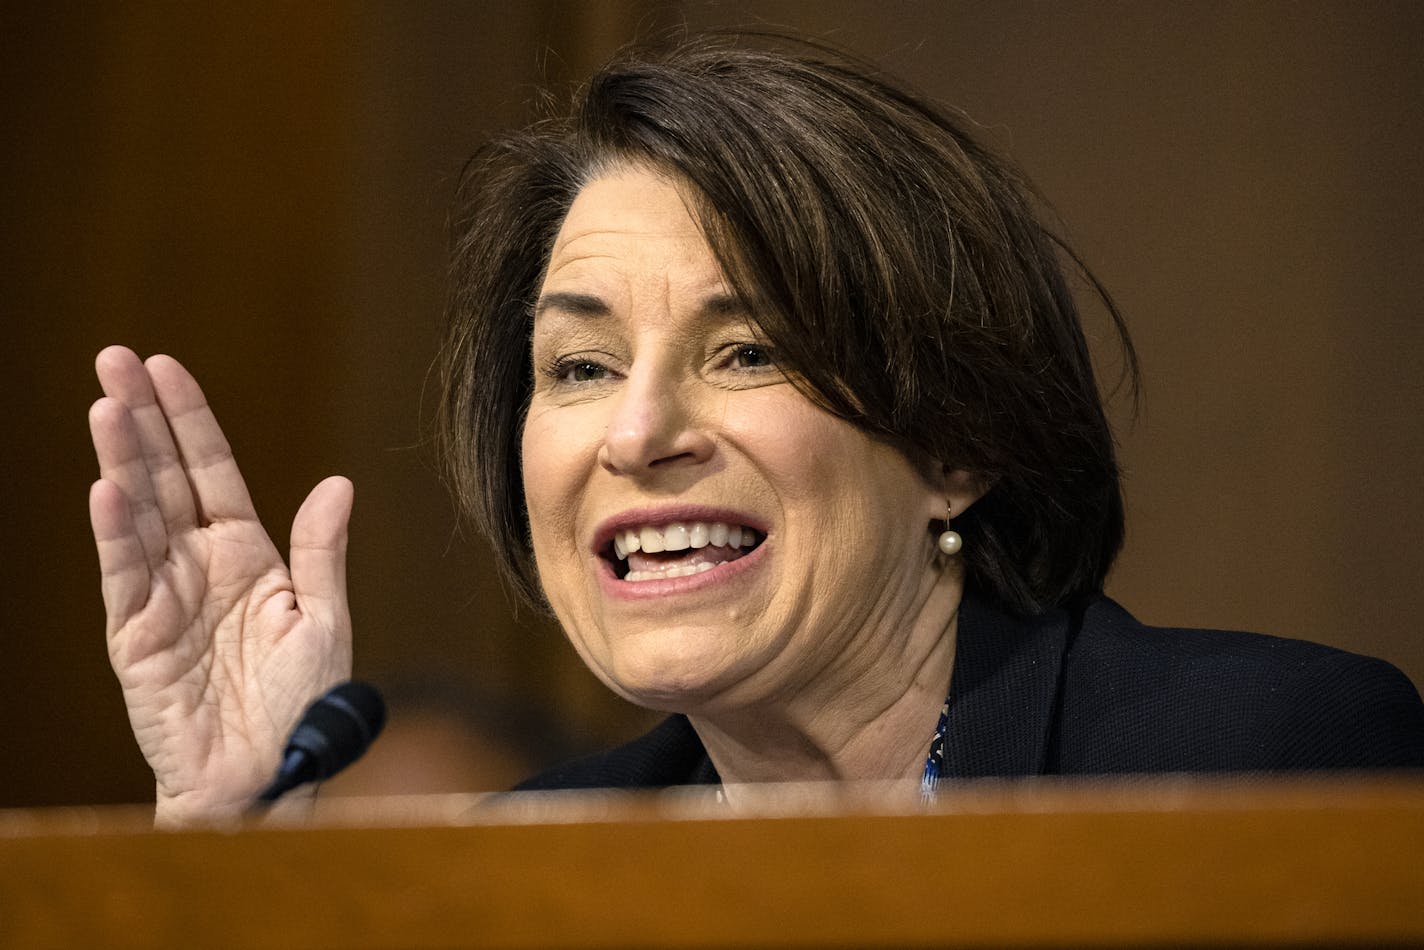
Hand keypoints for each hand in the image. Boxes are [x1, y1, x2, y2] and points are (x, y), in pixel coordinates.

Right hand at [88, 346, 352, 824]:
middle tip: (112, 358)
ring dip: (120, 461)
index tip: (166, 367)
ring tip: (104, 405)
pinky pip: (125, 578)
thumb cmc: (301, 706)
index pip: (211, 472)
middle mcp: (198, 566)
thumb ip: (322, 553)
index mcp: (246, 554)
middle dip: (140, 418)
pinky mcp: (138, 638)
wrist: (271, 777)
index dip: (188, 420)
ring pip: (136, 516)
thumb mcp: (322, 620)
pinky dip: (115, 535)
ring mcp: (163, 597)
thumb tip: (337, 482)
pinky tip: (105, 490)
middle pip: (163, 479)